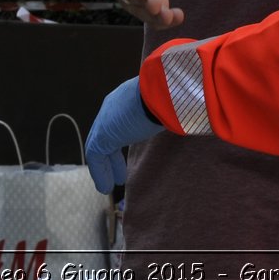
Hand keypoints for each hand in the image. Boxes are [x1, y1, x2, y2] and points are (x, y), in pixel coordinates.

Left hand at [85, 76, 165, 192]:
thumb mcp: (167, 107)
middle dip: (112, 156)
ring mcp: (105, 120)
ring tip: (109, 186)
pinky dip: (100, 172)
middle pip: (108, 135)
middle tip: (119, 174)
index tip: (129, 155)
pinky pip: (96, 156)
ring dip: (104, 168)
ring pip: (100, 147)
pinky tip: (107, 187)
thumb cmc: (172, 97)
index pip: (120, 122)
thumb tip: (181, 120)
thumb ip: (166, 114)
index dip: (123, 140)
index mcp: (128, 96)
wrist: (162, 91)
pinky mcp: (102, 135)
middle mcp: (113, 105)